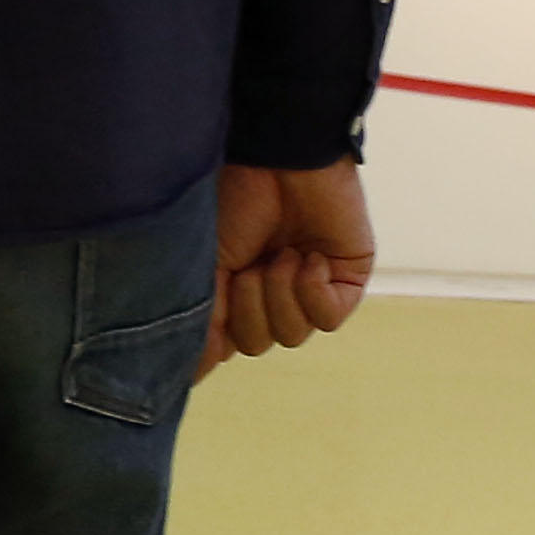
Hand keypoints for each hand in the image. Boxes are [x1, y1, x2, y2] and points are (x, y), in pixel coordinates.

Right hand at [202, 159, 377, 377]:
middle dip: (248, 307)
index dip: (218, 341)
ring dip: (280, 292)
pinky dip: (313, 291)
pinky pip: (328, 318)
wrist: (277, 158)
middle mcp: (271, 290)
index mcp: (234, 288)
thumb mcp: (205, 266)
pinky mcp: (345, 279)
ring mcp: (310, 286)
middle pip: (257, 343)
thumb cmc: (235, 198)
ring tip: (280, 253)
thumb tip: (189, 376)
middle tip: (249, 265)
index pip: (229, 342)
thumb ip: (201, 321)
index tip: (210, 331)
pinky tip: (308, 258)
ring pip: (292, 334)